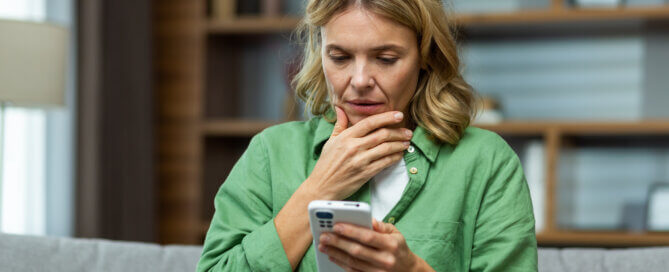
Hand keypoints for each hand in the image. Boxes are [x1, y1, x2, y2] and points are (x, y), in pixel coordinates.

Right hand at [305, 106, 412, 199]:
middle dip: (398, 132)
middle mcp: (354, 147)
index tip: (398, 115)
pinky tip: (399, 154)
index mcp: (346, 137)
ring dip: (399, 144)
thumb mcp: (331, 141)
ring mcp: (360, 161)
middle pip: (382, 134)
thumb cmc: (326, 164)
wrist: (322, 186)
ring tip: (406, 142)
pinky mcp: (365, 173)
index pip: (370, 123)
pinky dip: (394, 157)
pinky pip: (385, 162)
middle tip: (407, 131)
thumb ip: (340, 124)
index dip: (386, 117)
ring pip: (386, 148)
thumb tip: (340, 109)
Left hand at [318, 219, 432, 271]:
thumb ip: (380, 226)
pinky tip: (332, 256)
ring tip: (323, 245)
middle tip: (324, 235)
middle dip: (338, 242)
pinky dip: (341, 263)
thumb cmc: (399, 248)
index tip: (336, 225)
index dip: (351, 231)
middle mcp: (385, 260)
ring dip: (335, 253)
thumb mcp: (395, 233)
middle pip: (357, 250)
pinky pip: (353, 271)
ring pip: (352, 262)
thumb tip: (367, 219)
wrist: (408, 271)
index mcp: (391, 245)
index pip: (368, 237)